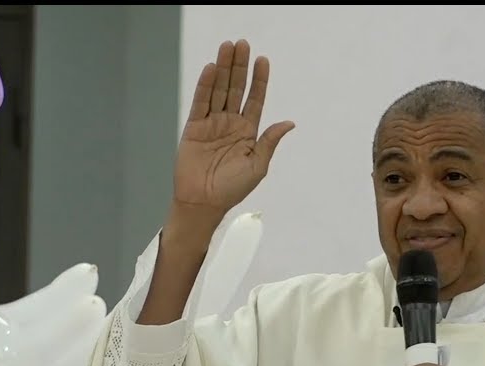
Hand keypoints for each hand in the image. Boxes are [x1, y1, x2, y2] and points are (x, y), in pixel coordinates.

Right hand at [172, 40, 294, 234]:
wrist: (204, 202)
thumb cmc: (233, 188)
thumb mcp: (258, 165)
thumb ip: (270, 141)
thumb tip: (289, 122)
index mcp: (248, 131)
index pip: (255, 99)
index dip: (260, 80)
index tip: (263, 60)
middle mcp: (230, 123)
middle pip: (236, 89)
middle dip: (240, 67)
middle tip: (243, 44)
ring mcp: (212, 123)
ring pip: (219, 90)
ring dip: (223, 69)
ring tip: (228, 48)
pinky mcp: (195, 126)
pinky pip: (201, 102)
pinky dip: (205, 85)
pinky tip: (211, 68)